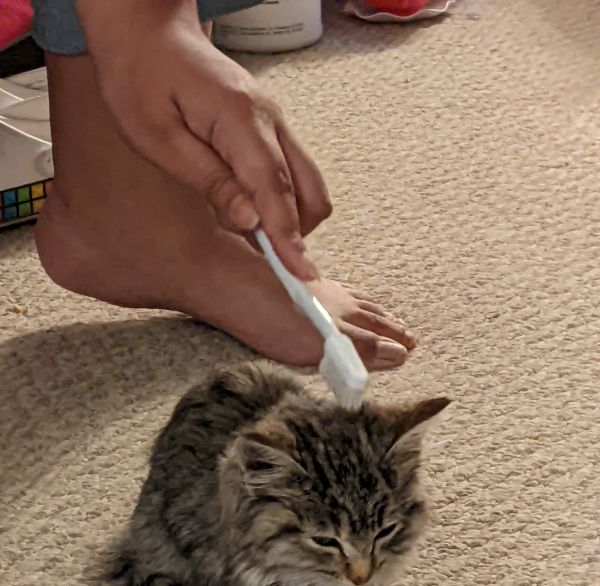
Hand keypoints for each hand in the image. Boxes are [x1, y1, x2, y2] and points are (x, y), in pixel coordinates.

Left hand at [75, 0, 330, 279]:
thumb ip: (209, 180)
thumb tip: (250, 222)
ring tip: (254, 239)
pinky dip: (282, 203)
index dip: (289, 237)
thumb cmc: (142, 77)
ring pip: (308, 186)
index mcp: (241, 120)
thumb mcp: (158, 136)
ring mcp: (274, 124)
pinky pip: (292, 175)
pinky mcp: (269, 130)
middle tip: (269, 263)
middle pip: (310, 192)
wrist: (149, 32)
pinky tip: (252, 215)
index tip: (299, 274)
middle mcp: (269, 121)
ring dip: (290, 220)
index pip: (276, 189)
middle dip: (297, 233)